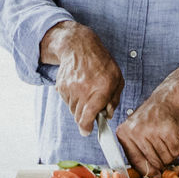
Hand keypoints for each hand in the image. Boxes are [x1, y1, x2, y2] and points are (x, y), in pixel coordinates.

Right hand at [41, 21, 123, 135]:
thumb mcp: (117, 78)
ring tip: (86, 92)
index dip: (86, 128)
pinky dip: (73, 99)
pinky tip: (79, 86)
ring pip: (72, 110)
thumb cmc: (101, 63)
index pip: (87, 117)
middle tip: (91, 109)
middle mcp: (83, 90)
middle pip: (79, 117)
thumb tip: (107, 115)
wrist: (79, 47)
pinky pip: (67, 101)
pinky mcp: (61, 87)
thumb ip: (114, 99)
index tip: (87, 131)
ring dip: (79, 107)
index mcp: (101, 89)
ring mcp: (70, 89)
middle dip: (85, 117)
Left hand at [116, 84, 178, 177]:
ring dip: (171, 153)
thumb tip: (149, 175)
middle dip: (162, 161)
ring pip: (166, 159)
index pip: (136, 164)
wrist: (169, 98)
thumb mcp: (137, 131)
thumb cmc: (153, 117)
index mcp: (124, 134)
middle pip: (153, 164)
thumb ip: (138, 153)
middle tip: (164, 148)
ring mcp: (152, 132)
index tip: (155, 172)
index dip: (148, 170)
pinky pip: (176, 151)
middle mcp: (136, 132)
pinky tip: (175, 134)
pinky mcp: (168, 131)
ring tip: (168, 138)